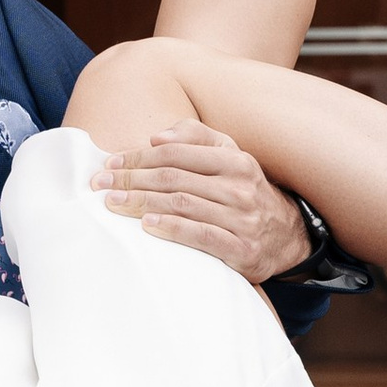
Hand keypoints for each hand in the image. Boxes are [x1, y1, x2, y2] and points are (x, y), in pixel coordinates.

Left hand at [94, 124, 311, 283]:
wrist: (286, 237)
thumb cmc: (242, 192)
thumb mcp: (228, 157)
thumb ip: (194, 138)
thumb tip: (155, 136)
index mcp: (234, 160)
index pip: (176, 153)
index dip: (138, 158)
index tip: (109, 164)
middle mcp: (239, 187)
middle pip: (173, 179)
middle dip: (131, 180)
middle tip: (100, 185)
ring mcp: (242, 219)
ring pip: (182, 205)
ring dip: (141, 203)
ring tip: (113, 203)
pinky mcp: (241, 250)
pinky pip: (200, 236)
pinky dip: (171, 229)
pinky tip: (146, 226)